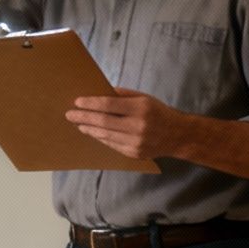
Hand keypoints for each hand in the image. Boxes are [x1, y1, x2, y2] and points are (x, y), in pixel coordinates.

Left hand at [66, 88, 188, 163]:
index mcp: (141, 108)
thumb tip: (98, 93)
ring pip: (105, 135)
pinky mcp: (134, 153)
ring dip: (88, 129)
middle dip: (83, 117)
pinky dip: (99, 137)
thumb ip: (122, 95)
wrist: (178, 136)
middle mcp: (138, 126)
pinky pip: (111, 144)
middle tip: (70, 114)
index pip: (109, 105)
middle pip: (103, 122)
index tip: (77, 102)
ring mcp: (136, 142)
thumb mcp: (144, 98)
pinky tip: (92, 132)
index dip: (91, 104)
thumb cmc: (158, 112)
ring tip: (78, 123)